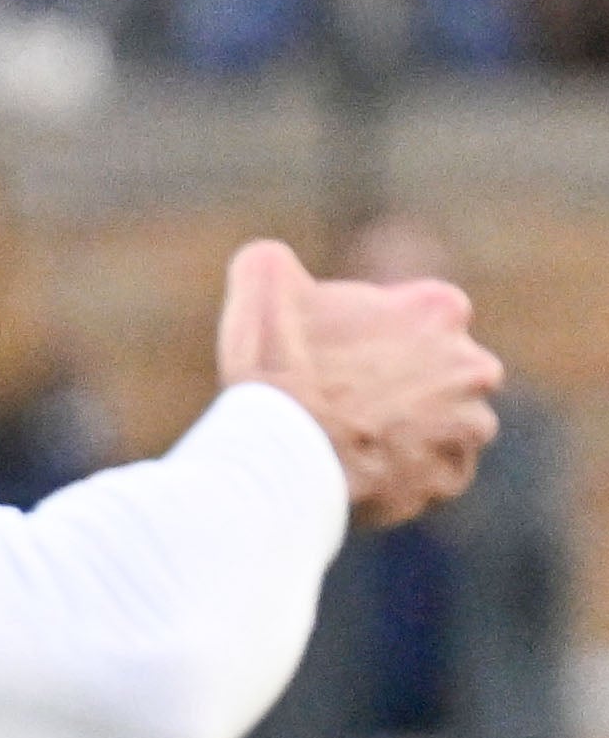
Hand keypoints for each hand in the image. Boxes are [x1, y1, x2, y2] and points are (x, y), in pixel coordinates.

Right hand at [219, 235, 499, 527]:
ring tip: (355, 441)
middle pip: (442, 372)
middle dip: (406, 384)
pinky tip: (363, 471)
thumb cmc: (275, 367)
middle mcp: (473, 365)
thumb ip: (275, 262)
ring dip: (412, 431)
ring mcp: (467, 426)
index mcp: (440, 308)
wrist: (278, 453)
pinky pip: (436, 475)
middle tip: (347, 400)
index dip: (376, 335)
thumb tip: (269, 259)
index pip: (421, 316)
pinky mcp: (450, 478)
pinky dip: (406, 475)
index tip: (341, 354)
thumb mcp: (262, 287)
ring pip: (447, 425)